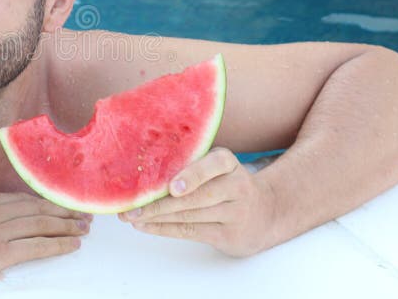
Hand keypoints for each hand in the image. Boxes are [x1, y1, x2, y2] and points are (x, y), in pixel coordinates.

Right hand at [0, 192, 91, 286]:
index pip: (19, 200)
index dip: (42, 201)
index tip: (56, 203)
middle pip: (36, 209)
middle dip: (61, 212)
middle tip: (80, 214)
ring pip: (41, 225)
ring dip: (66, 226)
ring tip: (83, 228)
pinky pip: (36, 247)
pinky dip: (57, 245)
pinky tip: (72, 245)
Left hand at [118, 147, 276, 256]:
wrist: (266, 213)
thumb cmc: (227, 184)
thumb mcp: (218, 167)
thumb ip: (190, 163)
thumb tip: (145, 167)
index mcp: (229, 163)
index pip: (214, 165)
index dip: (193, 176)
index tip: (172, 186)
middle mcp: (236, 186)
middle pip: (196, 197)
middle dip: (159, 202)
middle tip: (131, 205)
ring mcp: (235, 213)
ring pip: (190, 215)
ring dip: (156, 217)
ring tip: (131, 216)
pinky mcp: (229, 235)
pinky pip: (191, 231)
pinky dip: (164, 229)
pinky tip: (145, 226)